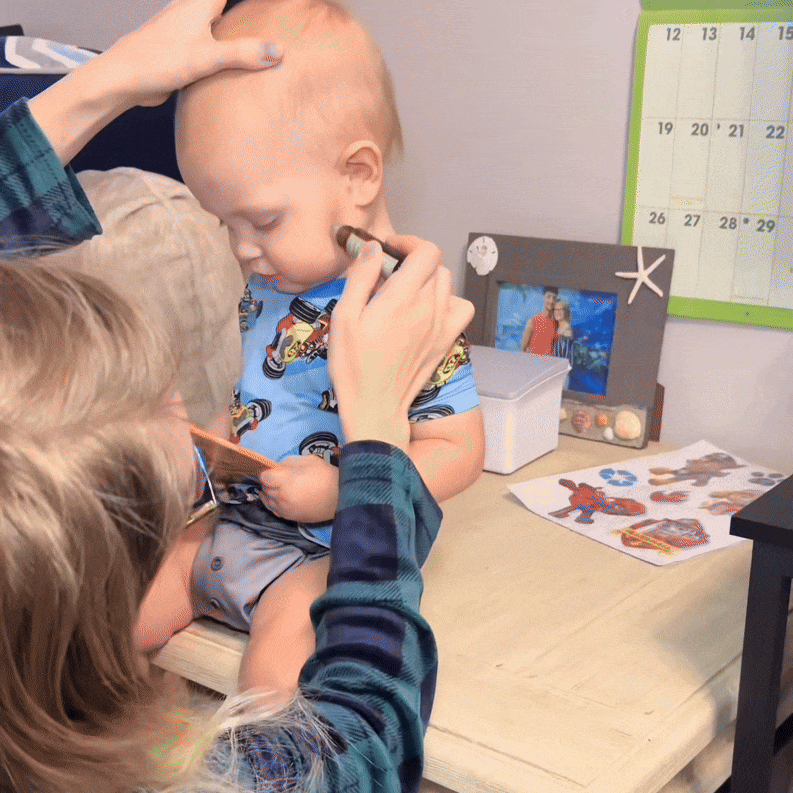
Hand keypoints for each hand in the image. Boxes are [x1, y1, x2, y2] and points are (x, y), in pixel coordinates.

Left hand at [100, 0, 282, 106]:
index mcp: (199, 4)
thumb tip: (278, 51)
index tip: (273, 6)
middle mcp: (189, 10)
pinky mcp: (177, 47)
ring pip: (211, 18)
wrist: (123, 78)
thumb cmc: (159, 61)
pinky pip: (204, 38)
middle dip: (236, 10)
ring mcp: (182, 28)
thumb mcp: (207, 57)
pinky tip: (227, 57)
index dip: (250, 4)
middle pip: (219, 4)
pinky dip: (218, 41)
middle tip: (261, 17)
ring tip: (248, 30)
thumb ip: (243, 53)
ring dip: (227, 21)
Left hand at [259, 455, 338, 522]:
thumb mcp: (308, 460)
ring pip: (267, 501)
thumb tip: (278, 467)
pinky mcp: (290, 517)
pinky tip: (280, 498)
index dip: (267, 471)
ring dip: (269, 493)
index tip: (273, 470)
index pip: (264, 477)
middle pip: (265, 488)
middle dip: (268, 482)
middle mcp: (281, 497)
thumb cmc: (325, 476)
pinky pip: (274, 510)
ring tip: (278, 487)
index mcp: (284, 482)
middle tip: (278, 476)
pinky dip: (273, 503)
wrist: (340, 497)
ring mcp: (285, 510)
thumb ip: (288, 463)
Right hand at [328, 236, 474, 451]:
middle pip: (435, 267)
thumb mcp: (344, 317)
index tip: (389, 250)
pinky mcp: (447, 341)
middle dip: (412, 262)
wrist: (375, 406)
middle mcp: (429, 307)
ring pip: (447, 285)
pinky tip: (428, 311)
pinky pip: (461, 309)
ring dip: (429, 281)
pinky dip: (448, 302)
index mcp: (403, 297)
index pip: (426, 251)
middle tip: (388, 276)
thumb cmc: (353, 364)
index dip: (408, 243)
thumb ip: (360, 278)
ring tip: (406, 293)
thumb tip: (373, 249)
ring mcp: (442, 325)